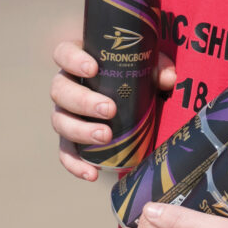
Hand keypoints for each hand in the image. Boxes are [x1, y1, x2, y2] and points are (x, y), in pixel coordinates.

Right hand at [50, 39, 175, 180]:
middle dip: (83, 101)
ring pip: (60, 121)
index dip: (73, 60)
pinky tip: (91, 174)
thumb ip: (158, 67)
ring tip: (106, 137)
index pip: (64, 53)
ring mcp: (66, 114)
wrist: (131, 100)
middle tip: (109, 110)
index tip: (93, 69)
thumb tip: (168, 78)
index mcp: (79, 61)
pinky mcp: (71, 139)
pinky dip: (75, 164)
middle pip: (60, 91)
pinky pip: (65, 152)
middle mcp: (66, 86)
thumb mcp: (147, 66)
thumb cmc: (135, 75)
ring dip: (81, 131)